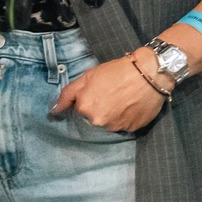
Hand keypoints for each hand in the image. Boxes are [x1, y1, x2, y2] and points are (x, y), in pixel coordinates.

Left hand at [50, 54, 166, 134]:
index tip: (97, 91)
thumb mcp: (87, 76)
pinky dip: (125, 118)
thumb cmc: (116, 71)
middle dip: (98, 108)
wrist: (148, 73)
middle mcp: (99, 122)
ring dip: (111, 114)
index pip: (78, 110)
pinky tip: (130, 105)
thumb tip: (53, 111)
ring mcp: (116, 128)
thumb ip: (67, 95)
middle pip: (93, 119)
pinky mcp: (132, 130)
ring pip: (108, 124)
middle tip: (110, 94)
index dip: (86, 99)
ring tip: (122, 99)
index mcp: (85, 109)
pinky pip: (123, 126)